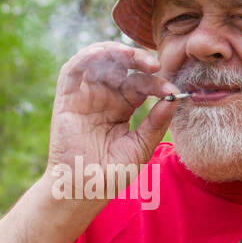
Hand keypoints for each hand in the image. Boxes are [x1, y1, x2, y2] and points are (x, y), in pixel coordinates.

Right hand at [44, 42, 180, 194]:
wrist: (83, 191)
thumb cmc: (111, 175)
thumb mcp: (141, 147)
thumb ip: (156, 122)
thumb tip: (175, 98)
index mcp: (122, 108)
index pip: (141, 85)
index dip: (157, 84)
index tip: (172, 91)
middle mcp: (104, 98)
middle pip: (121, 67)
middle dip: (138, 60)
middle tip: (155, 64)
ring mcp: (85, 96)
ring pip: (98, 61)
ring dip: (114, 52)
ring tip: (132, 55)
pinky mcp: (66, 99)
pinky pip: (73, 70)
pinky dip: (88, 56)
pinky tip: (106, 54)